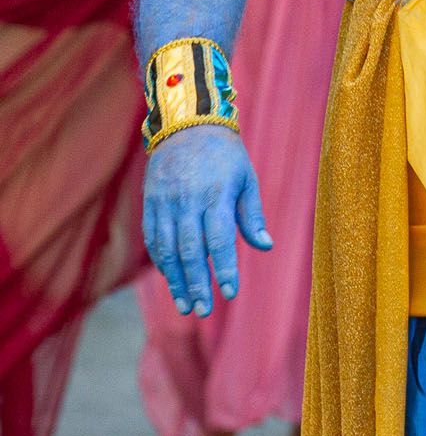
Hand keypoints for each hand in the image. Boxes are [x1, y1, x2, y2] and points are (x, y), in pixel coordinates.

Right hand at [142, 125, 271, 317]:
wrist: (186, 125)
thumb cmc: (225, 155)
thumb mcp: (246, 178)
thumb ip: (251, 215)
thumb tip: (266, 246)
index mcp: (216, 195)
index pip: (219, 239)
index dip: (223, 268)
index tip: (229, 292)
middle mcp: (188, 201)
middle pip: (190, 250)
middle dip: (197, 283)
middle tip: (203, 310)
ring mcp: (165, 203)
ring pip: (167, 250)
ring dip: (175, 281)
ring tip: (186, 305)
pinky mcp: (150, 204)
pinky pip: (153, 239)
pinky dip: (161, 263)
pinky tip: (171, 280)